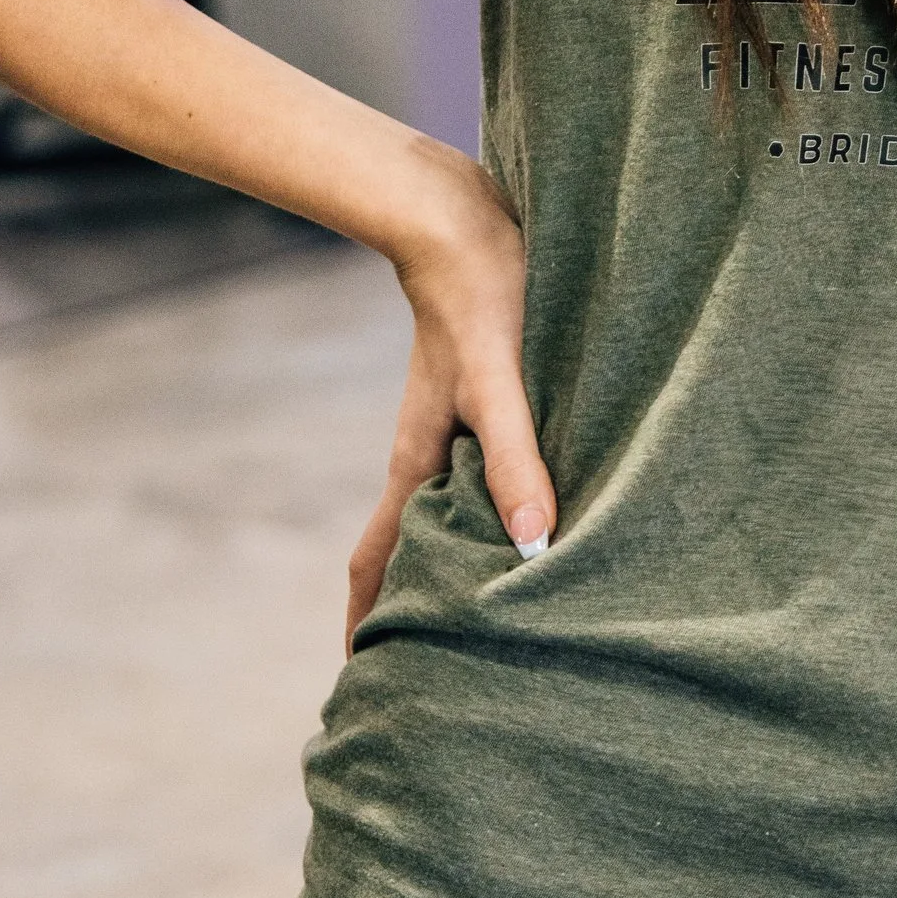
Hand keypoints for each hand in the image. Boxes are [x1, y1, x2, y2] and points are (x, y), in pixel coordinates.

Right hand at [344, 147, 555, 645]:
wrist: (462, 215)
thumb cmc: (485, 292)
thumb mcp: (501, 379)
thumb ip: (514, 457)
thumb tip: (534, 544)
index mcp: (417, 463)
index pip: (378, 563)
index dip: (368, 623)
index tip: (362, 682)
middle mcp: (427, 455)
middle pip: (405, 551)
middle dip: (407, 609)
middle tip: (428, 670)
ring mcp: (448, 428)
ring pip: (440, 515)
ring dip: (449, 562)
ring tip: (479, 612)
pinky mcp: (478, 400)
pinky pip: (474, 476)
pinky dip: (487, 513)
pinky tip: (525, 519)